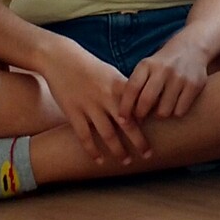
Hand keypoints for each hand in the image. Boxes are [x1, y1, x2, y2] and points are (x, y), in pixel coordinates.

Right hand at [40, 38, 152, 164]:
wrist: (60, 58)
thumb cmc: (88, 66)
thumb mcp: (111, 73)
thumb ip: (124, 89)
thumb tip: (139, 105)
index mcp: (118, 85)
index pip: (138, 106)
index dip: (148, 121)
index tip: (159, 132)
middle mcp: (106, 96)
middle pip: (127, 124)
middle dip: (138, 141)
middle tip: (147, 154)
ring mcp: (89, 106)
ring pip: (107, 134)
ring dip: (117, 150)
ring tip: (125, 161)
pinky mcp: (73, 112)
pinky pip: (85, 136)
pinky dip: (92, 150)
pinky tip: (99, 161)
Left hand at [121, 42, 210, 118]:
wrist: (192, 47)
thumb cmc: (162, 64)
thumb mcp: (147, 67)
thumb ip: (136, 86)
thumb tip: (124, 116)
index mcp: (147, 65)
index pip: (131, 89)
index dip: (125, 107)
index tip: (122, 119)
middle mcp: (163, 69)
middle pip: (146, 101)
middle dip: (141, 114)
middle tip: (141, 117)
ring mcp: (180, 77)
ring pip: (164, 111)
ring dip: (160, 114)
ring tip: (161, 107)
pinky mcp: (194, 85)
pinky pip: (180, 111)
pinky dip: (176, 112)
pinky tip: (176, 104)